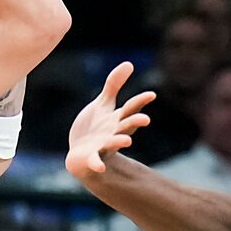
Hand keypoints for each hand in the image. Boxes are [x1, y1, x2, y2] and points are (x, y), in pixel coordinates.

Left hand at [66, 62, 154, 178]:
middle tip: (146, 120)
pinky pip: (95, 161)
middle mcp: (113, 133)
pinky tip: (100, 167)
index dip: (140, 102)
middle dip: (135, 122)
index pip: (131, 109)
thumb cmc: (94, 128)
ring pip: (113, 143)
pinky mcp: (91, 157)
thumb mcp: (103, 104)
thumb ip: (114, 85)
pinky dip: (97, 164)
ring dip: (120, 141)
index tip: (152, 94)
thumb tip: (130, 63)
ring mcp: (103, 146)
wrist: (79, 154)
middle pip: (126, 126)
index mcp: (117, 120)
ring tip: (128, 141)